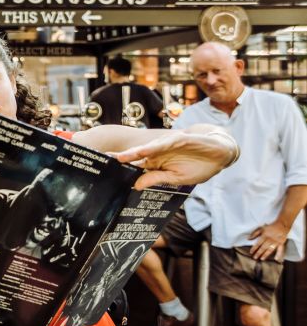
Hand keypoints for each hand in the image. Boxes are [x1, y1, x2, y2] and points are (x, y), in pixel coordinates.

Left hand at [112, 131, 234, 189]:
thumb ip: (156, 179)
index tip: (104, 172)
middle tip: (104, 160)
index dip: (120, 168)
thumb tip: (135, 186)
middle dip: (121, 158)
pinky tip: (146, 150)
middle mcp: (158, 153)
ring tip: (121, 157)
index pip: (135, 166)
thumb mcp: (176, 178)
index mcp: (156, 163)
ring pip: (148, 148)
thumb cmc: (199, 166)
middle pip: (136, 155)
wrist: (222, 152)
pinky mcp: (181, 139)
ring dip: (134, 152)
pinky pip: (166, 143)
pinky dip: (156, 146)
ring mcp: (168, 145)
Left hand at [249, 222, 288, 260]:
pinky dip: (279, 254)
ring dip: (266, 254)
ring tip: (262, 259)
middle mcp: (270, 239)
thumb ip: (254, 234)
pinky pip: (280, 249)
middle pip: (263, 247)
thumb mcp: (261, 228)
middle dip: (259, 253)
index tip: (251, 252)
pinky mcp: (281, 243)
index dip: (254, 248)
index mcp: (265, 236)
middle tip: (255, 257)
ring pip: (270, 249)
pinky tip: (276, 259)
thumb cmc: (270, 227)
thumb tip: (248, 238)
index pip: (258, 243)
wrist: (282, 225)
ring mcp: (276, 242)